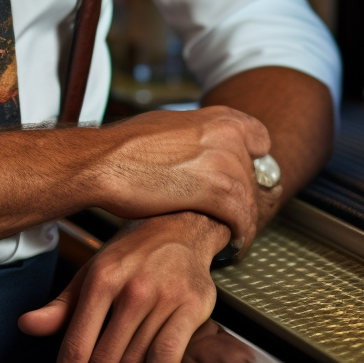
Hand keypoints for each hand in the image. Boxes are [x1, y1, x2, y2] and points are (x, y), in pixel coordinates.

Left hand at [18, 212, 227, 362]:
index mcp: (99, 280)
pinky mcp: (191, 307)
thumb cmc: (132, 253)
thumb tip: (25, 326)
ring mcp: (162, 299)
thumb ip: (61, 306)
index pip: (75, 344)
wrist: (182, 224)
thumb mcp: (91, 271)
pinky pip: (169, 357)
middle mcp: (129, 290)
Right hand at [100, 105, 272, 251]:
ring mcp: (224, 162)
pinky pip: (241, 220)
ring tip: (232, 235)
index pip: (259, 139)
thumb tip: (200, 148)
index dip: (252, 161)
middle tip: (229, 215)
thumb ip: (195, 135)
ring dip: (241, 221)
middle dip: (243, 197)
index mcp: (216, 117)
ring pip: (249, 200)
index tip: (244, 178)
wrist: (104, 162)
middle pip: (254, 175)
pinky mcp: (217, 191)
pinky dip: (238, 236)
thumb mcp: (168, 126)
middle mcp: (226, 135)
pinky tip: (230, 244)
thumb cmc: (124, 147)